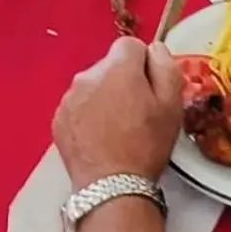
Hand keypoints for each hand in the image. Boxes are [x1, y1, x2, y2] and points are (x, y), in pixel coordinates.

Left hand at [53, 38, 183, 188]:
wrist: (112, 186)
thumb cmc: (146, 145)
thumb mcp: (172, 105)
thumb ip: (166, 66)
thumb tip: (155, 48)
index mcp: (117, 67)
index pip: (130, 45)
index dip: (144, 64)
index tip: (150, 88)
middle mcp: (87, 75)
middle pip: (110, 65)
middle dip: (123, 80)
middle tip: (137, 112)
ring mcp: (69, 97)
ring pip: (93, 86)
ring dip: (105, 98)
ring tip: (118, 129)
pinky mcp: (58, 118)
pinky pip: (78, 106)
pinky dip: (89, 115)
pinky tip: (101, 138)